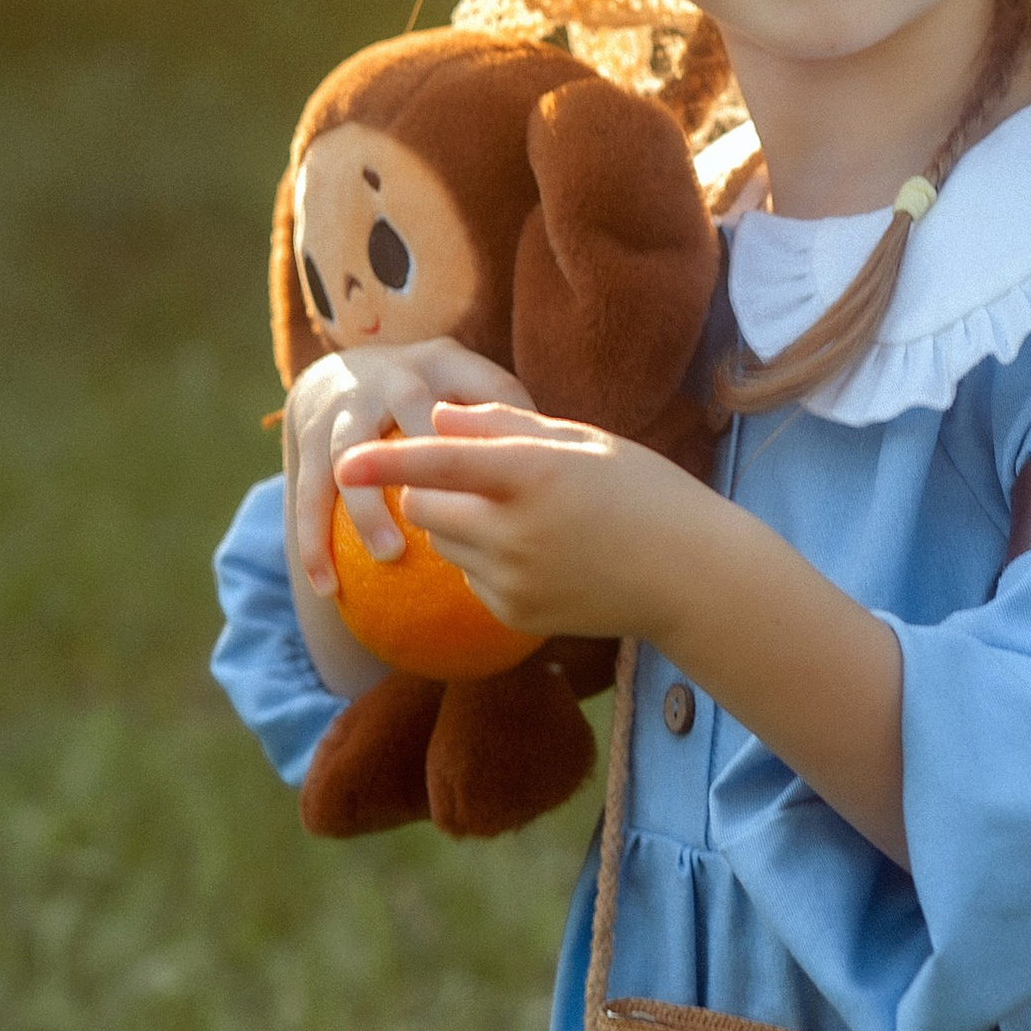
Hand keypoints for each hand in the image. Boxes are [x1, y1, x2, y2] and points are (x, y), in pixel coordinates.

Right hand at [285, 339, 530, 584]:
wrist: (350, 372)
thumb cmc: (437, 397)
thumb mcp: (474, 388)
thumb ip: (512, 421)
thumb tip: (561, 472)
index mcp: (444, 364)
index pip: (481, 386)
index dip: (496, 421)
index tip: (513, 469)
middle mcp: (393, 378)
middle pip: (409, 408)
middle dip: (426, 454)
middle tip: (447, 511)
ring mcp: (347, 408)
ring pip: (350, 455)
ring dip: (366, 506)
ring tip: (390, 555)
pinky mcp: (309, 440)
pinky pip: (306, 495)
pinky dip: (313, 543)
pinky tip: (327, 588)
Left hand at [336, 402, 705, 646]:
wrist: (689, 575)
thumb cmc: (642, 491)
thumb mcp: (580, 442)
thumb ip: (502, 426)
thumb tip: (435, 416)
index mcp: (536, 474)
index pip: (442, 462)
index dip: (386, 460)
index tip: (341, 462)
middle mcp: (517, 531)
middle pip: (425, 506)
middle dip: (429, 488)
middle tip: (476, 479)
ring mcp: (515, 579)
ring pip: (442, 542)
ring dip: (457, 522)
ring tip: (520, 516)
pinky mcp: (516, 614)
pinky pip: (470, 578)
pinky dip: (484, 560)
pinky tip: (540, 554)